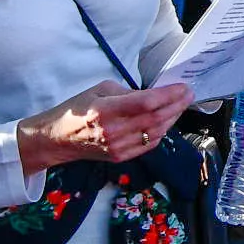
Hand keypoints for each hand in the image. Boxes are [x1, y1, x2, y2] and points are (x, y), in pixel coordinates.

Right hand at [17, 80, 194, 171]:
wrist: (55, 140)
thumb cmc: (76, 110)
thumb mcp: (98, 90)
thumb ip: (127, 92)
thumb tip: (153, 94)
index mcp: (106, 110)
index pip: (147, 103)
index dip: (169, 95)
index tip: (183, 87)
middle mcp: (114, 131)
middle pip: (156, 118)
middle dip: (177, 105)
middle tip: (189, 94)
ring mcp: (118, 147)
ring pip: (156, 132)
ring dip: (173, 118)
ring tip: (181, 106)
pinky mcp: (120, 157)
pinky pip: (149, 145)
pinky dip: (162, 133)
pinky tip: (166, 122)